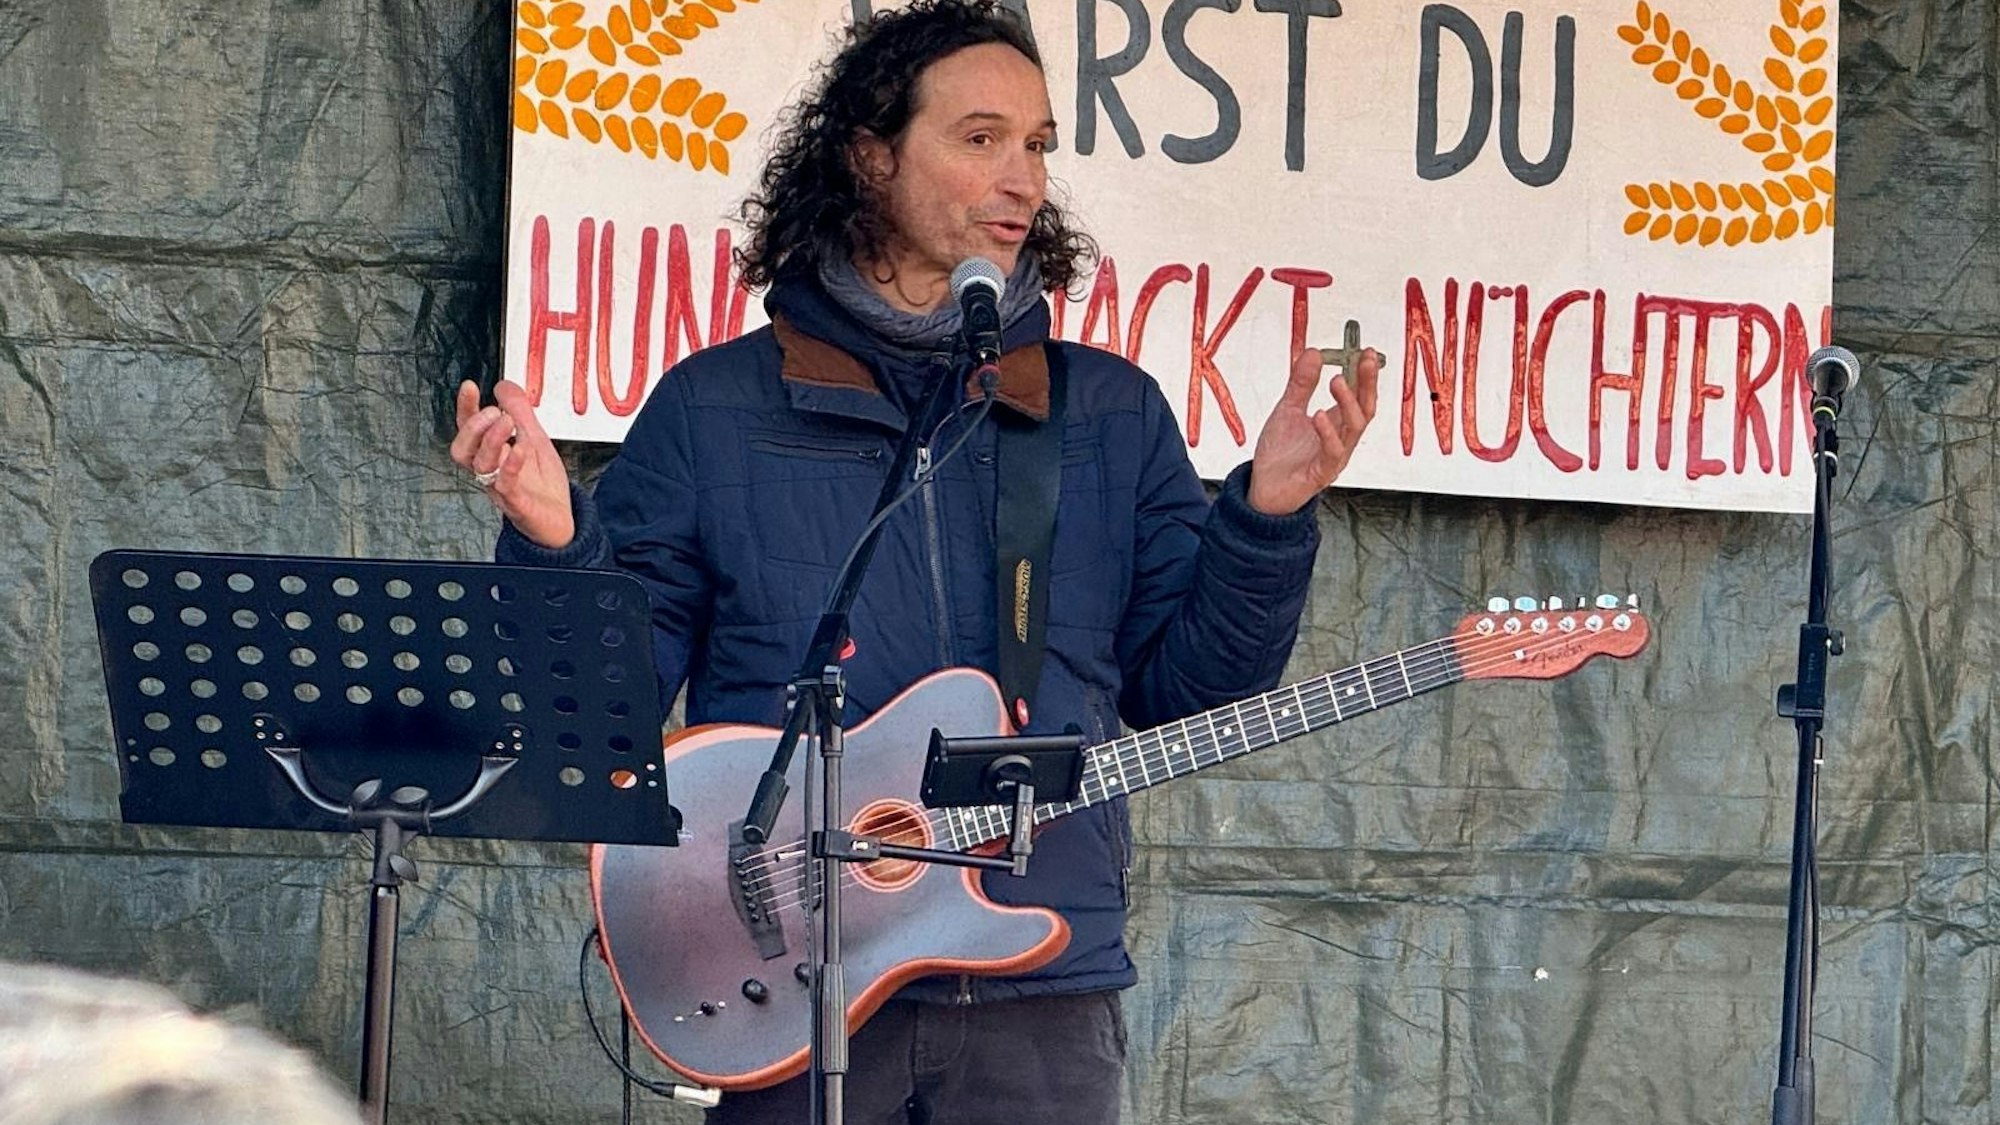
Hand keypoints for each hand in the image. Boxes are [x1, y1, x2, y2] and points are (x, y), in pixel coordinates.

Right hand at [450, 380, 575, 548]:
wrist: (559, 517)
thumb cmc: (542, 484)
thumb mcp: (534, 437)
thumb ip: (520, 411)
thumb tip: (504, 386)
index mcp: (491, 453)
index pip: (468, 429)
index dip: (465, 408)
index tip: (470, 387)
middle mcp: (490, 470)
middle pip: (463, 449)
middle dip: (472, 426)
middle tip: (491, 410)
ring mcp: (500, 486)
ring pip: (481, 464)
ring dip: (492, 439)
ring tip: (507, 421)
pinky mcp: (516, 501)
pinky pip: (505, 484)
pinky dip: (512, 463)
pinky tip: (521, 447)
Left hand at [1245, 346, 1381, 515]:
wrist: (1263, 487)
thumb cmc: (1280, 453)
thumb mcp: (1287, 410)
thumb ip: (1301, 384)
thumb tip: (1313, 352)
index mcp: (1336, 423)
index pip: (1359, 396)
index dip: (1365, 375)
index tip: (1367, 351)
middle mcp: (1341, 439)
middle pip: (1365, 409)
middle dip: (1368, 384)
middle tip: (1366, 359)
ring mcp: (1335, 456)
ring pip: (1354, 428)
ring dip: (1347, 402)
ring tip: (1336, 381)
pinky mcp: (1322, 473)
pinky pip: (1333, 452)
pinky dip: (1328, 433)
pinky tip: (1319, 416)